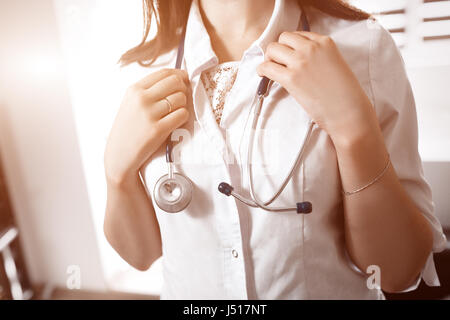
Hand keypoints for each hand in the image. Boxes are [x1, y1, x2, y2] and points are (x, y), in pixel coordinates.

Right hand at [104, 69, 190, 185]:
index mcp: (134, 89)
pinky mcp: (158, 129)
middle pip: (175, 82)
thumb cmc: (129, 129)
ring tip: (176, 113)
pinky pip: (182, 114)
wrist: (119, 155)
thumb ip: (150, 90)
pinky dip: (183, 117)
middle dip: (184, 89)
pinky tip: (176, 122)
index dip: (179, 75)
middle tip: (181, 99)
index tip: (184, 81)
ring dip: (183, 105)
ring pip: (181, 98)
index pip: (164, 73)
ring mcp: (149, 114)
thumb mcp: (131, 103)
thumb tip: (178, 78)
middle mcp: (141, 99)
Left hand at [257, 31, 375, 145]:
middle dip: (278, 50)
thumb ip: (319, 57)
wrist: (349, 112)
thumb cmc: (345, 94)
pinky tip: (263, 76)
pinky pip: (267, 67)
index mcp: (325, 42)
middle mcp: (312, 48)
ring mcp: (300, 62)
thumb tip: (299, 60)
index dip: (290, 46)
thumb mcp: (336, 64)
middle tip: (277, 63)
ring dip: (269, 59)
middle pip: (283, 38)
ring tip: (271, 70)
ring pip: (272, 49)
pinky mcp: (291, 78)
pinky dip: (262, 70)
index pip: (298, 35)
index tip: (288, 56)